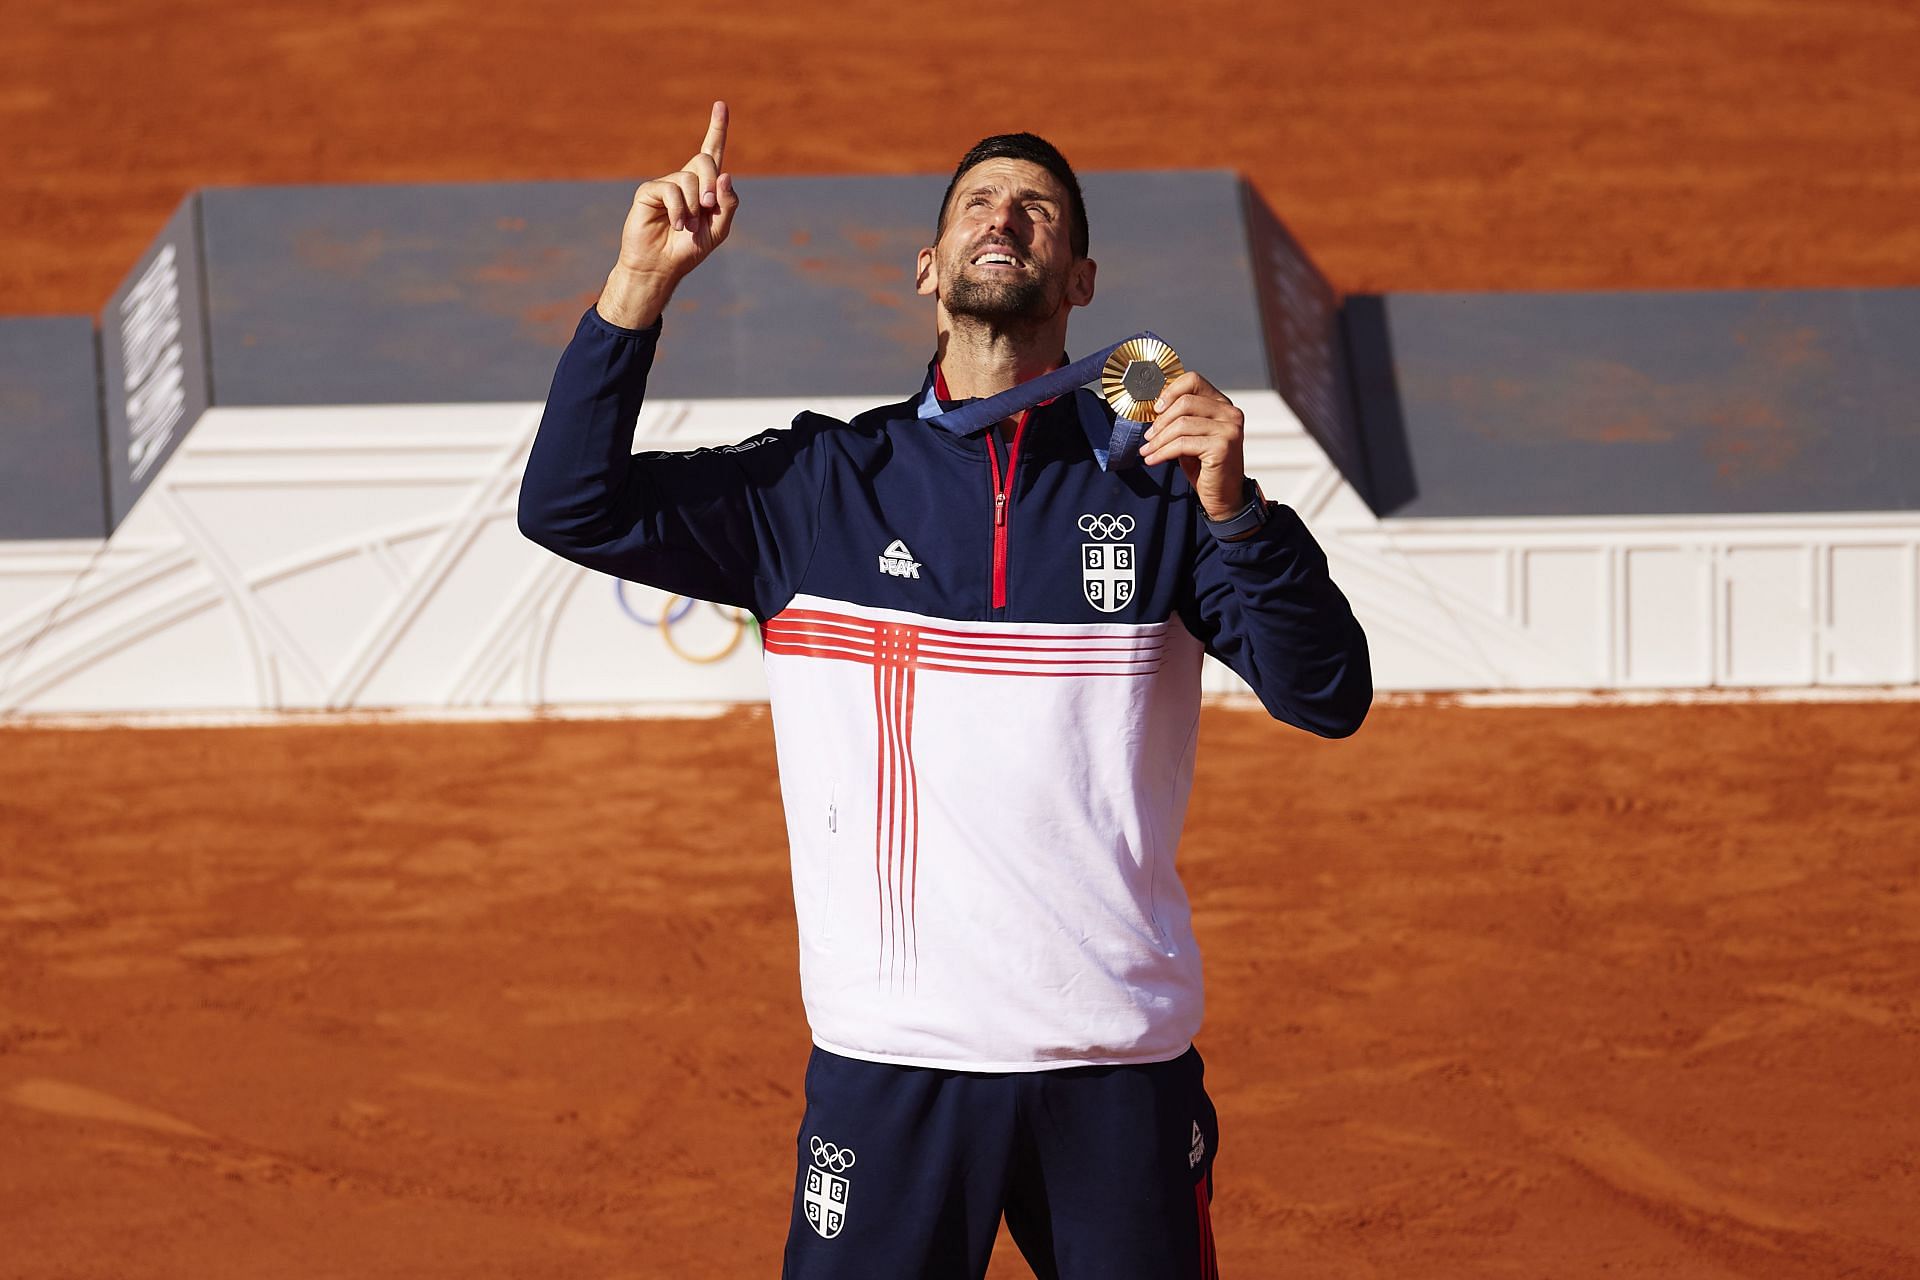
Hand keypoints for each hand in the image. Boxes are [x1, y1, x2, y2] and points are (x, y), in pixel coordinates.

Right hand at [597, 101, 739, 328]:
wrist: (661, 267)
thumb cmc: (689, 249)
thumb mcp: (719, 229)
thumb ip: (728, 204)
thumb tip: (726, 174)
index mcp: (704, 186)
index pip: (712, 151)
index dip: (717, 128)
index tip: (720, 105)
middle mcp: (685, 180)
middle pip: (705, 160)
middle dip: (712, 185)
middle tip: (708, 209)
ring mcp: (666, 184)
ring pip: (689, 178)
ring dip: (694, 206)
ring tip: (688, 226)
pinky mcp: (649, 191)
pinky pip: (670, 189)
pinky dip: (679, 209)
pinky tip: (677, 224)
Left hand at [1139, 371, 1246, 520]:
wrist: (1223, 496)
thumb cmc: (1204, 466)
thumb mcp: (1191, 436)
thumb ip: (1180, 418)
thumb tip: (1153, 406)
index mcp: (1222, 404)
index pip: (1193, 381)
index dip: (1170, 391)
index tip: (1155, 409)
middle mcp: (1230, 413)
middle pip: (1185, 402)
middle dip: (1160, 421)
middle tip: (1148, 437)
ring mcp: (1229, 429)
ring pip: (1181, 424)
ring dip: (1158, 440)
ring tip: (1147, 451)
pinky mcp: (1222, 446)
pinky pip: (1182, 444)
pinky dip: (1162, 452)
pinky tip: (1152, 460)